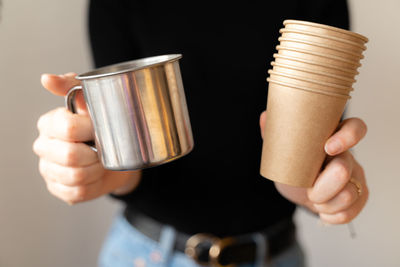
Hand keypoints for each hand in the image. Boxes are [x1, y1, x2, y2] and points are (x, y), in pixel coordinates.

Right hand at [33, 73, 140, 204]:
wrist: (118, 155)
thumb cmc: (103, 126)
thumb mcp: (92, 102)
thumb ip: (72, 86)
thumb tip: (46, 79)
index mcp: (49, 123)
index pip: (67, 128)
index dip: (90, 130)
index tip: (101, 128)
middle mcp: (44, 147)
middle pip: (71, 156)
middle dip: (95, 154)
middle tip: (104, 148)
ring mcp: (48, 170)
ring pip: (75, 176)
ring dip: (96, 169)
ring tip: (102, 160)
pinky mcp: (58, 190)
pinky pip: (77, 192)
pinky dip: (93, 184)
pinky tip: (96, 175)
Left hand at [260, 111, 368, 223]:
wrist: (299, 189)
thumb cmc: (293, 165)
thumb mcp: (282, 148)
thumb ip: (274, 133)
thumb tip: (264, 116)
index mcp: (333, 138)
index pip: (355, 128)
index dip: (347, 137)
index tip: (327, 148)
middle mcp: (349, 156)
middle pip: (344, 170)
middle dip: (321, 187)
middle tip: (308, 191)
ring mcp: (357, 177)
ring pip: (348, 195)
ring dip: (324, 204)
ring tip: (313, 200)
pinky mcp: (359, 197)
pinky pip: (349, 212)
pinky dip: (331, 216)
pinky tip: (323, 211)